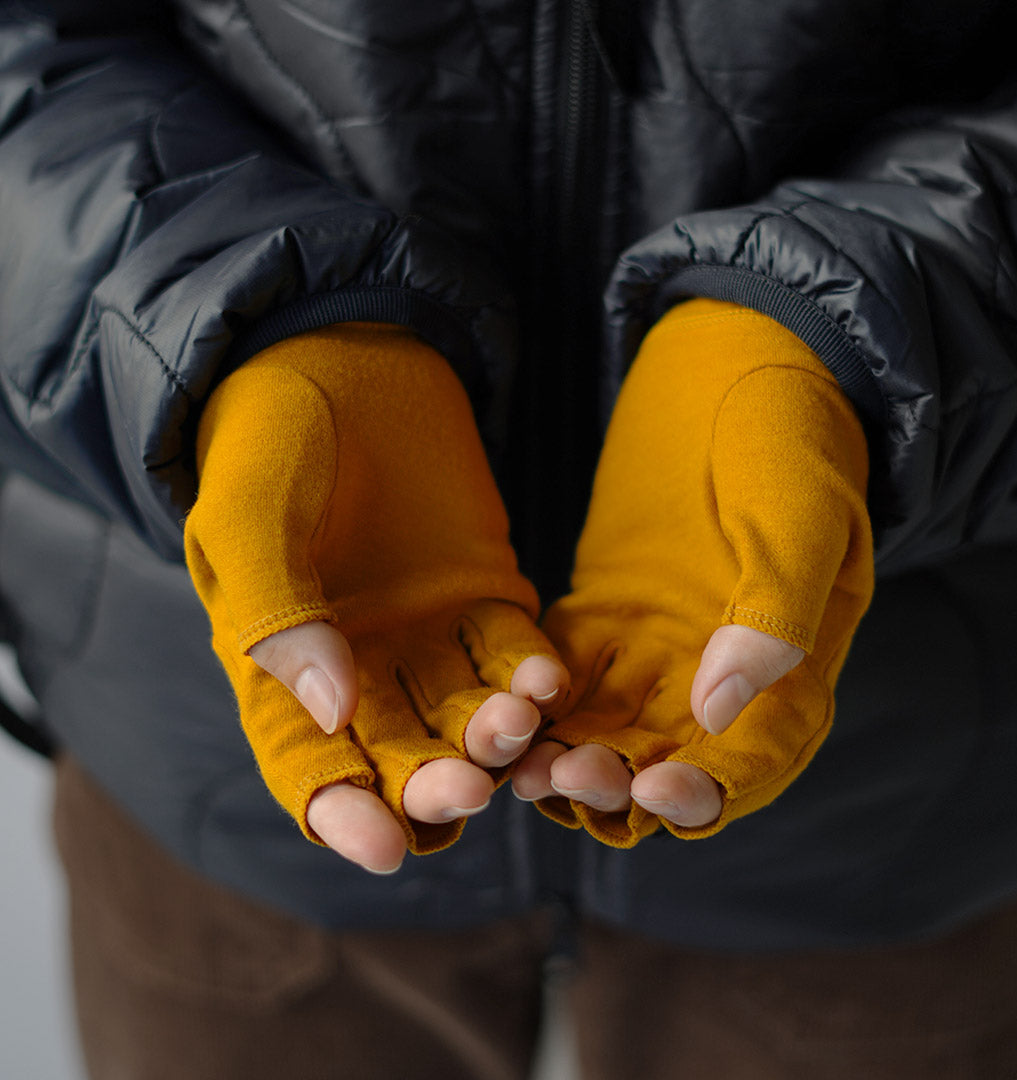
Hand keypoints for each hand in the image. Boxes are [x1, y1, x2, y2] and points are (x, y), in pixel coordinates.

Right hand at [186, 323, 567, 872]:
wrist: (342, 359)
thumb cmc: (268, 436)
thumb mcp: (247, 514)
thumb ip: (274, 608)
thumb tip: (331, 707)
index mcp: (282, 671)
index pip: (312, 770)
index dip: (344, 816)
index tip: (384, 845)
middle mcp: (360, 672)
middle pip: (401, 759)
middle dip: (435, 784)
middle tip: (465, 784)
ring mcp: (429, 638)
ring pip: (468, 718)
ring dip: (495, 736)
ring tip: (514, 724)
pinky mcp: (485, 596)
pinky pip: (515, 653)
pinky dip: (533, 674)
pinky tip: (548, 677)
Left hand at [512, 300, 873, 846]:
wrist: (737, 364)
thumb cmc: (790, 432)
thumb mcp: (799, 513)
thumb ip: (774, 610)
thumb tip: (719, 709)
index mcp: (794, 668)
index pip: (752, 761)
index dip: (706, 793)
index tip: (653, 792)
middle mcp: (723, 677)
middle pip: (668, 765)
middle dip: (618, 787)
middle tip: (564, 776)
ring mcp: (659, 650)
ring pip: (609, 736)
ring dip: (567, 759)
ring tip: (519, 761)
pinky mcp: (604, 617)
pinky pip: (566, 683)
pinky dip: (538, 708)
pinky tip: (501, 712)